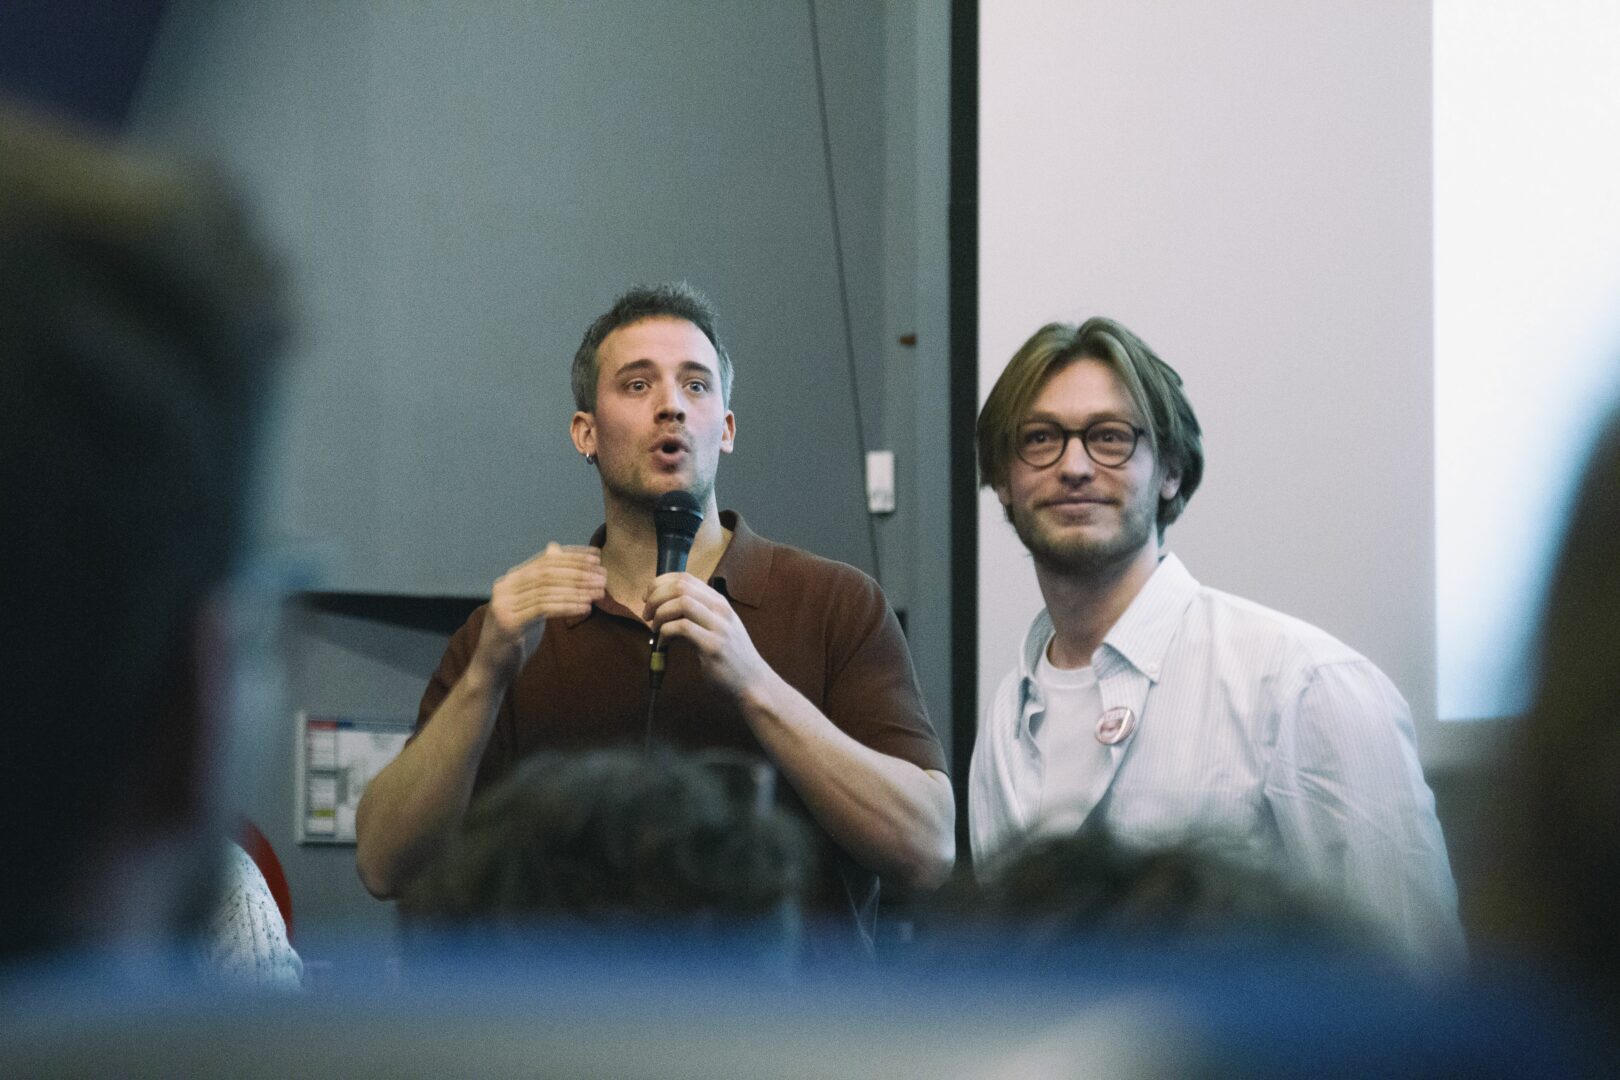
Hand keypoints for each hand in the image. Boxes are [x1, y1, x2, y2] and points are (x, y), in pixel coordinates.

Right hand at [475, 543, 604, 676]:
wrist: (493, 669)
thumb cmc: (517, 637)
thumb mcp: (532, 605)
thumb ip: (543, 581)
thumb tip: (554, 547)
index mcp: (510, 580)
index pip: (544, 560)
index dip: (572, 556)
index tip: (597, 556)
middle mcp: (504, 588)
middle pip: (546, 573)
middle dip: (578, 572)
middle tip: (603, 576)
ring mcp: (503, 605)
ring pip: (546, 590)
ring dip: (577, 590)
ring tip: (599, 592)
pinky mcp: (508, 623)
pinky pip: (543, 609)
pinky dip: (566, 606)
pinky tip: (585, 608)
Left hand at [643, 573, 771, 698]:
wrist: (753, 683)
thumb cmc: (731, 657)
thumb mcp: (719, 627)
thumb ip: (699, 614)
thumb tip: (664, 607)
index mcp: (719, 602)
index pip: (685, 578)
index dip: (660, 583)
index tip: (647, 597)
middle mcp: (720, 609)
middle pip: (680, 587)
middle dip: (655, 597)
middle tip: (646, 614)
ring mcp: (719, 627)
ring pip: (681, 603)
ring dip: (659, 614)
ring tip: (654, 629)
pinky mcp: (713, 646)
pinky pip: (681, 628)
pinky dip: (664, 634)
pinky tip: (663, 644)